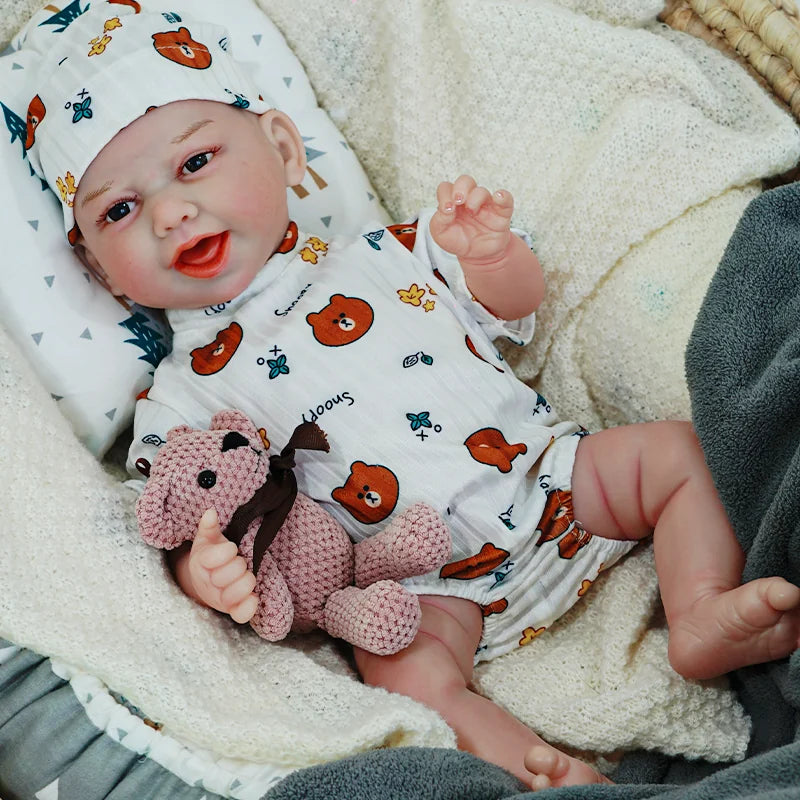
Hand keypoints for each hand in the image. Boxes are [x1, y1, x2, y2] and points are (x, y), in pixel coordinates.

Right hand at [187, 509, 257, 623]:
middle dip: (239, 565)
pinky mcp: (232, 610)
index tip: (231, 548)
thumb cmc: (211, 557)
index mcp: (202, 562)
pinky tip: (254, 597)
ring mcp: (220, 598)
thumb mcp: (207, 540)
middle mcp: (209, 583)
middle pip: (230, 574)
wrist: (206, 583)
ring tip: (246, 575)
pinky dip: (249, 607)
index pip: (216, 557)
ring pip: (237, 593)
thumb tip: (211, 512)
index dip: (228, 551)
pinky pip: (241, 614)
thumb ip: (209, 526)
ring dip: (246, 582)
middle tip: (240, 562)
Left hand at [429, 175, 514, 264]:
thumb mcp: (440, 234)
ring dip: (475, 198)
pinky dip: (503, 196)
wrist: (476, 256)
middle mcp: (468, 199)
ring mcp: (485, 205)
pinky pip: (506, 199)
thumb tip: (447, 208)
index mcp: (452, 202)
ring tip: (472, 211)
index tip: (446, 209)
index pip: (446, 188)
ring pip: (482, 191)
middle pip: (465, 181)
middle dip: (461, 188)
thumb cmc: (458, 241)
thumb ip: (439, 220)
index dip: (444, 195)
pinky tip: (498, 197)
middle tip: (458, 200)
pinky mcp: (500, 213)